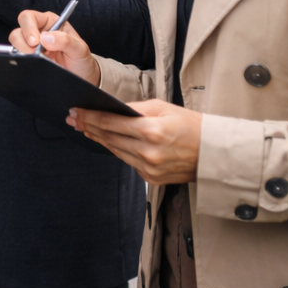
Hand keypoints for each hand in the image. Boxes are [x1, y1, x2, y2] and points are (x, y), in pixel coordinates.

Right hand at [9, 11, 100, 85]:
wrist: (82, 78)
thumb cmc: (81, 60)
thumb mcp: (80, 49)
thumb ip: (66, 40)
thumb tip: (45, 38)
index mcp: (50, 22)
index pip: (29, 17)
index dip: (28, 28)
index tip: (35, 42)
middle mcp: (37, 32)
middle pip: (18, 31)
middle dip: (23, 44)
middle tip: (35, 54)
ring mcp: (31, 47)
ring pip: (15, 45)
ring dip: (23, 53)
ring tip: (37, 61)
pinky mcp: (28, 60)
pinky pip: (17, 58)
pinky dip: (22, 62)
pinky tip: (34, 66)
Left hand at [69, 100, 201, 184]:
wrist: (214, 154)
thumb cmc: (192, 126)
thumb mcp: (164, 108)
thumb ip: (136, 108)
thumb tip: (113, 109)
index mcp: (151, 131)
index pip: (111, 123)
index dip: (90, 117)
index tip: (76, 112)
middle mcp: (148, 152)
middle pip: (109, 138)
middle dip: (88, 127)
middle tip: (73, 119)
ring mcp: (149, 168)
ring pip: (115, 151)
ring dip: (99, 139)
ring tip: (85, 129)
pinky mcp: (151, 178)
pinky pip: (128, 161)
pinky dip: (117, 150)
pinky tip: (108, 142)